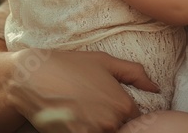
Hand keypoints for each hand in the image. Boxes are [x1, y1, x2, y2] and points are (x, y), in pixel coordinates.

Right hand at [4, 49, 158, 132]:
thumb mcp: (104, 61)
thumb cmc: (68, 66)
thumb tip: (156, 87)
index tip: (111, 107)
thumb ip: (134, 74)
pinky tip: (74, 118)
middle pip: (121, 130)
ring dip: (99, 127)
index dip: (126, 115)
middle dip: (112, 122)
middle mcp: (111, 123)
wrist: (31, 77)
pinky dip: (84, 129)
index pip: (137, 121)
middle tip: (93, 108)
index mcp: (122, 105)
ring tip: (83, 112)